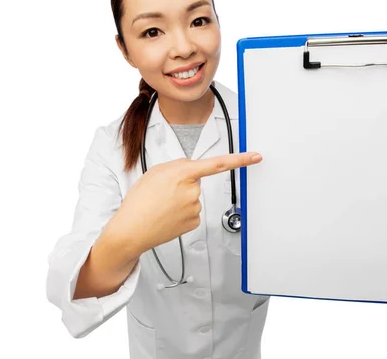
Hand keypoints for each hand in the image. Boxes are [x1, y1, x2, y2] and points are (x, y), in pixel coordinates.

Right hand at [113, 151, 262, 254]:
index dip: (240, 160)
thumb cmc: (139, 201)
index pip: (217, 164)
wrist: (131, 230)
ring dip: (180, 199)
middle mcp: (193, 191)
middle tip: (162, 192)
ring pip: (193, 197)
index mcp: (183, 173)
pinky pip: (192, 211)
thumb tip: (191, 169)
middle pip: (196, 181)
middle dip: (182, 183)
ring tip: (161, 205)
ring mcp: (195, 208)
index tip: (256, 157)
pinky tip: (167, 215)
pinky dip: (181, 212)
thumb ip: (177, 166)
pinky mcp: (195, 222)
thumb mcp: (154, 172)